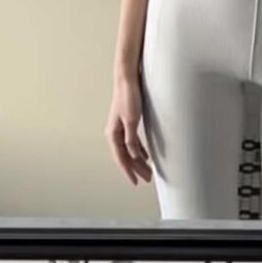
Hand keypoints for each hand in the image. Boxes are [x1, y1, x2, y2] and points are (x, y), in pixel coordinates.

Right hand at [106, 69, 152, 185]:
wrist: (128, 80)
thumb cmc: (128, 97)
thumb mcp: (131, 121)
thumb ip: (131, 139)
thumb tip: (134, 156)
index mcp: (113, 134)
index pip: (121, 158)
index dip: (128, 171)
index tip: (136, 182)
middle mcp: (115, 133)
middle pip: (126, 156)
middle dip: (136, 168)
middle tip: (147, 178)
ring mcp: (121, 128)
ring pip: (130, 150)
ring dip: (138, 160)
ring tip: (148, 170)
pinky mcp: (128, 123)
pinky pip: (133, 142)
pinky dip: (139, 150)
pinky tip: (145, 156)